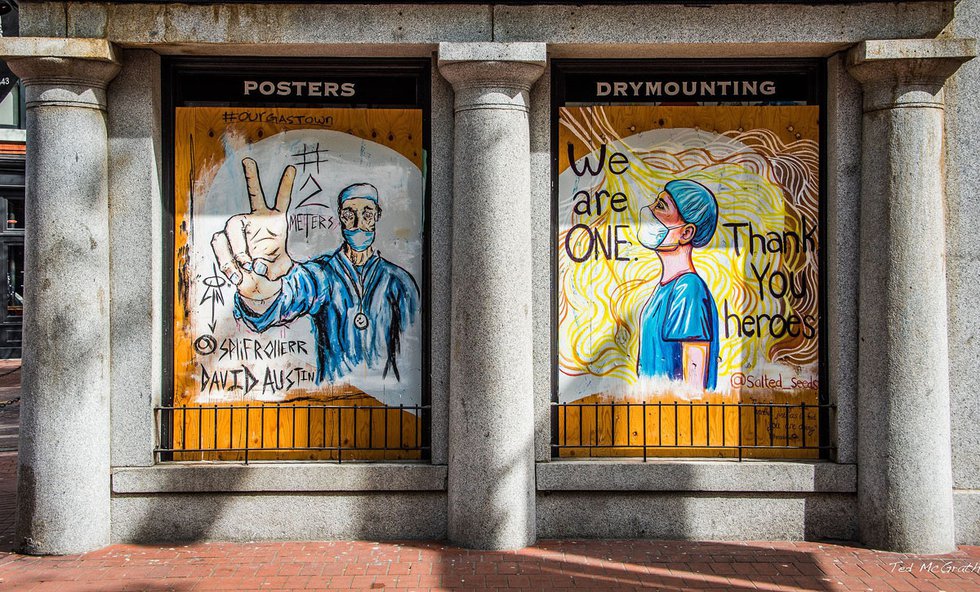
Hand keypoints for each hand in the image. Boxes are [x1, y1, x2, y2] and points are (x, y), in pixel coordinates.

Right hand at [211, 158, 295, 302]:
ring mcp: (241, 229)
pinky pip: (220, 243)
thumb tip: (255, 265)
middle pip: (254, 194)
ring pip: (231, 224)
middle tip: (248, 161)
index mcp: (276, 222)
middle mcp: (258, 220)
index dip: (286, 185)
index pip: (282, 200)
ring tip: (246, 265)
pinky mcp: (225, 240)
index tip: (292, 169)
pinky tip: (236, 274)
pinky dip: (227, 261)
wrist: (257, 283)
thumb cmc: (272, 272)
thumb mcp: (282, 269)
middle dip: (251, 177)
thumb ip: (273, 267)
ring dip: (237, 247)